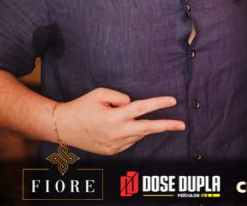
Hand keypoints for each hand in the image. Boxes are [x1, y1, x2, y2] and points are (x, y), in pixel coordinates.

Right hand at [56, 87, 184, 155]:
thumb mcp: (99, 94)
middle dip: (167, 126)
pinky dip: (130, 132)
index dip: (159, 103)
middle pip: (148, 128)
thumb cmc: (82, 107)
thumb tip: (132, 104)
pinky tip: (116, 127)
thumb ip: (119, 97)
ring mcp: (115, 145)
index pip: (142, 108)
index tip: (173, 101)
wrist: (64, 128)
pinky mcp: (113, 151)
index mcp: (114, 117)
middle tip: (182, 125)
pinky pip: (129, 140)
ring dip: (139, 125)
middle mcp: (117, 132)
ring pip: (138, 134)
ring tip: (120, 118)